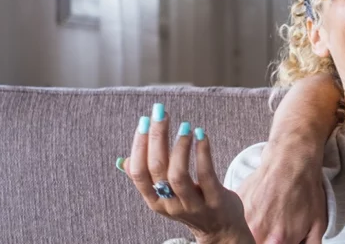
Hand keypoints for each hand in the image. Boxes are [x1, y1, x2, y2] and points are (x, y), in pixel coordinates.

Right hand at [119, 104, 252, 243]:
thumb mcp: (165, 197)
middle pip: (157, 169)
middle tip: (161, 113)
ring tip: (184, 126)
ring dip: (179, 147)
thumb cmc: (191, 205)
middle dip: (157, 138)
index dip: (139, 146)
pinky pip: (206, 175)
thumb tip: (124, 160)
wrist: (221, 230)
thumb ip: (148, 180)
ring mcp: (193, 205)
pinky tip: (201, 135)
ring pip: (179, 175)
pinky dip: (202, 153)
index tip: (144, 121)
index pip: (138, 173)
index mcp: (155, 201)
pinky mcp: (216, 201)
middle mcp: (170, 205)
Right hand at [235, 143, 328, 243]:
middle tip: (274, 231)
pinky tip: (261, 209)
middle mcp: (256, 233)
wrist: (291, 160)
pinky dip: (245, 220)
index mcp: (277, 242)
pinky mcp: (236, 205)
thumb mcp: (317, 226)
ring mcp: (243, 218)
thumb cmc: (306, 191)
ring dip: (253, 233)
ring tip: (268, 219)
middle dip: (265, 241)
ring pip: (243, 236)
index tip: (279, 242)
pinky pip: (237, 221)